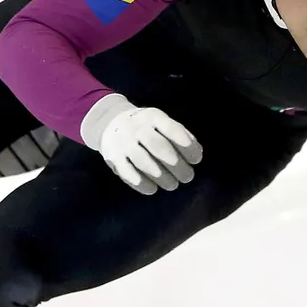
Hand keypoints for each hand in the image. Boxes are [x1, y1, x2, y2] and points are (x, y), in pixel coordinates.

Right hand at [81, 94, 202, 194]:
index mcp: (153, 117)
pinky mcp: (113, 158)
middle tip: (187, 177)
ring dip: (161, 177)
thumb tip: (196, 153)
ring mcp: (123, 143)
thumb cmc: (146, 127)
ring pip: (143, 162)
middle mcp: (137, 128)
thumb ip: (179, 135)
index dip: (187, 146)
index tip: (196, 160)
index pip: (173, 130)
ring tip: (173, 185)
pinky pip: (127, 173)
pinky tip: (152, 189)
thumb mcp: (162, 122)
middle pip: (158, 147)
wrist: (111, 123)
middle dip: (176, 165)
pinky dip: (141, 184)